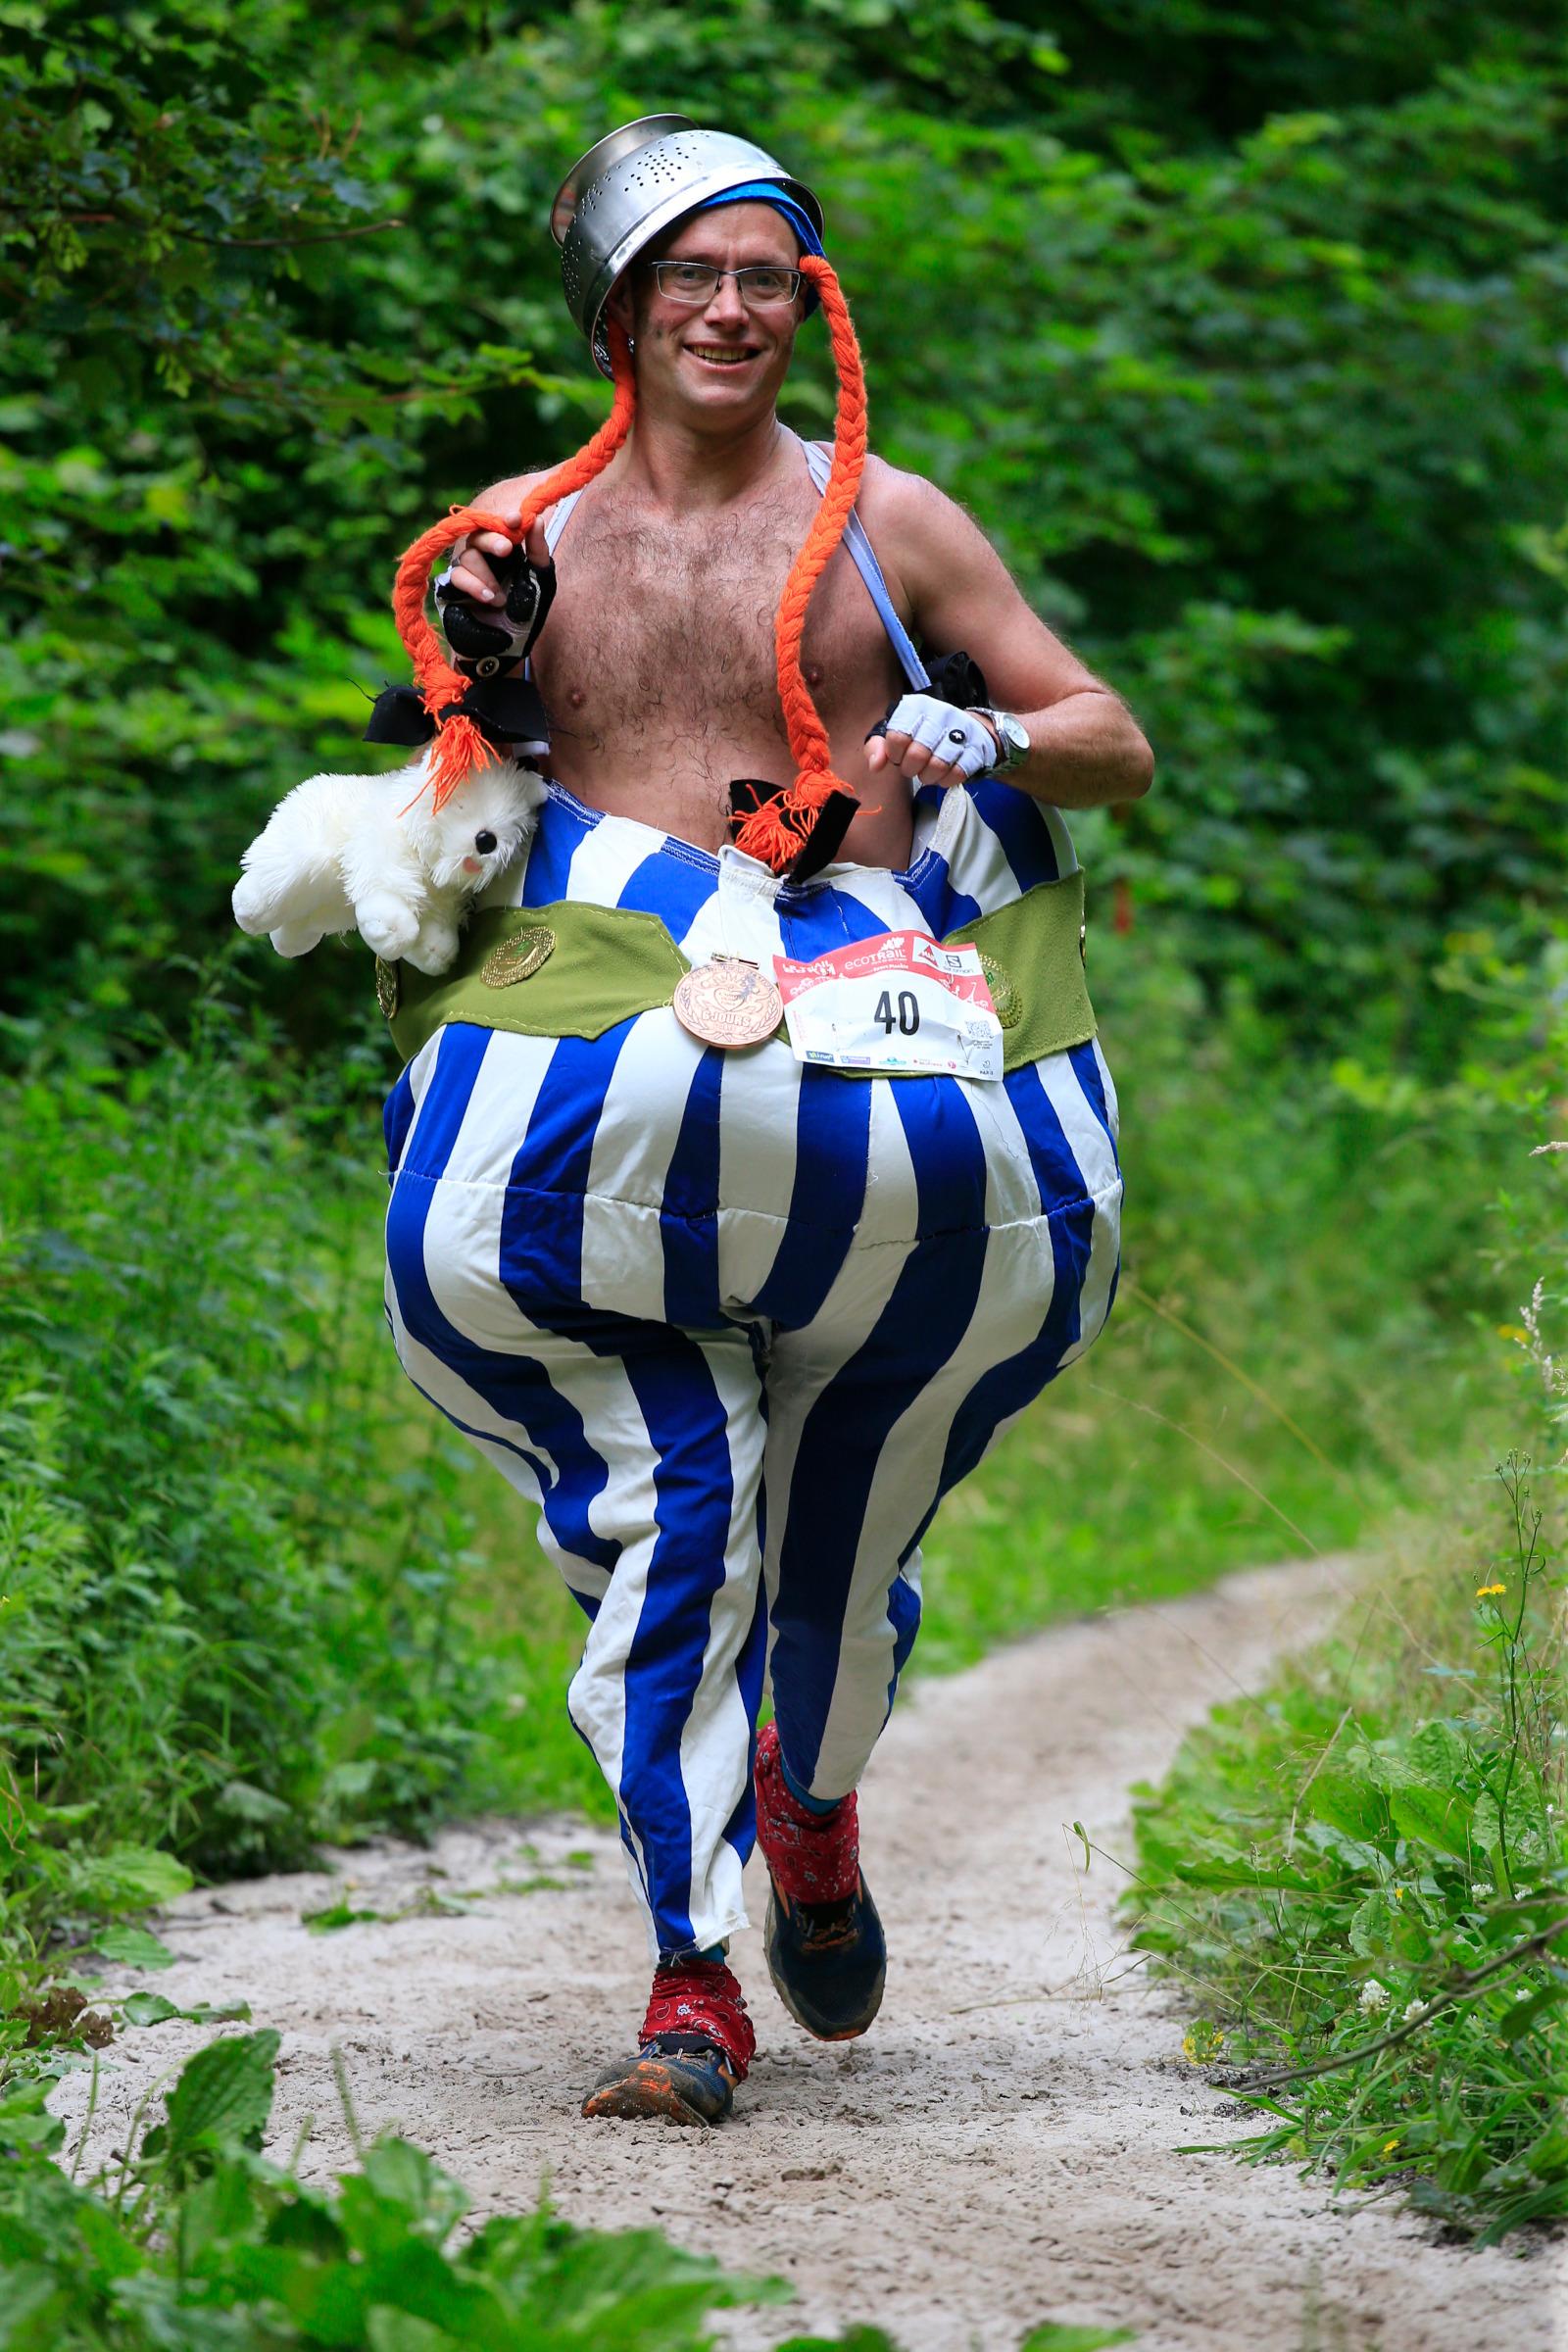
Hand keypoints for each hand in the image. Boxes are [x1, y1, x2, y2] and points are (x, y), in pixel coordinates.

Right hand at [446, 510, 550, 604]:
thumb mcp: (540, 582)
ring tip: (500, 599)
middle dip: (493, 540)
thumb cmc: (526, 613)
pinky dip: (474, 585)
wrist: (508, 645)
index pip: (500, 526)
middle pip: (479, 534)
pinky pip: (457, 575)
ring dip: (487, 576)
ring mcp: (467, 571)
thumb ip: (538, 552)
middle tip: (506, 549)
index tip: (516, 519)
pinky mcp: (451, 587)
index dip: (505, 520)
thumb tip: (538, 519)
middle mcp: (484, 557)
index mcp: (505, 551)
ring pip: (468, 556)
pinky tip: (488, 599)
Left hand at [865, 694, 999, 789]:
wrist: (966, 728)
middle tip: (912, 767)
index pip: (897, 737)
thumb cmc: (923, 733)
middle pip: (917, 755)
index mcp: (916, 707)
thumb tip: (875, 765)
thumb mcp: (897, 732)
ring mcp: (961, 731)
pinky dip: (945, 781)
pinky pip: (957, 774)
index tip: (898, 755)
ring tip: (926, 772)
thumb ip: (879, 747)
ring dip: (927, 777)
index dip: (895, 755)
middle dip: (910, 769)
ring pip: (938, 766)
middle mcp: (940, 714)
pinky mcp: (976, 748)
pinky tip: (942, 774)